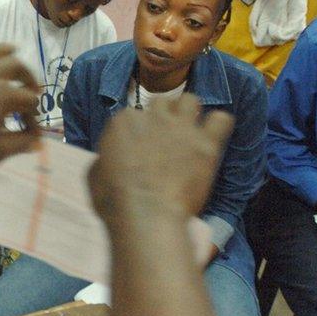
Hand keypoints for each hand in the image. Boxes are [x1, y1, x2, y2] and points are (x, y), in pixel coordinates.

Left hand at [0, 45, 39, 178]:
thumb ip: (19, 143)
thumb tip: (35, 142)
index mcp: (1, 95)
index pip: (27, 101)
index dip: (33, 118)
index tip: (31, 135)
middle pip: (14, 66)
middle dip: (27, 77)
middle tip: (32, 89)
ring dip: (2, 51)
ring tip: (12, 51)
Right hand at [87, 94, 233, 222]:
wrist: (146, 215)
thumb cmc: (114, 199)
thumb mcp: (95, 174)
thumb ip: (106, 157)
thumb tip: (111, 159)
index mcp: (123, 121)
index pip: (132, 115)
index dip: (135, 133)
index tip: (137, 149)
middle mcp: (153, 116)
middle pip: (161, 104)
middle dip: (162, 118)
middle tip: (163, 139)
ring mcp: (181, 127)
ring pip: (190, 101)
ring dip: (188, 114)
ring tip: (188, 133)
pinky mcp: (206, 143)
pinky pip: (221, 119)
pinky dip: (217, 127)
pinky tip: (212, 139)